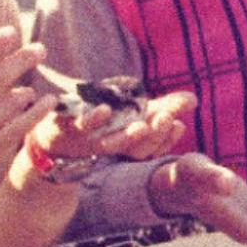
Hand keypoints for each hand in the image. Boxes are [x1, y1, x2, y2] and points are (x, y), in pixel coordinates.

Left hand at [28, 90, 195, 164]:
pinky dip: (92, 118)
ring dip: (129, 137)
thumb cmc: (99, 121)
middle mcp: (112, 144)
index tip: (178, 124)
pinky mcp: (68, 126)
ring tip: (143, 126)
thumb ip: (164, 106)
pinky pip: (81, 125)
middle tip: (166, 120)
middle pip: (137, 147)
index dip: (165, 139)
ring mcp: (90, 138)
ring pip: (113, 144)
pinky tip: (104, 110)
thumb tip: (193, 100)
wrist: (52, 134)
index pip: (153, 147)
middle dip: (153, 136)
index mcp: (128, 143)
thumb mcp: (132, 111)